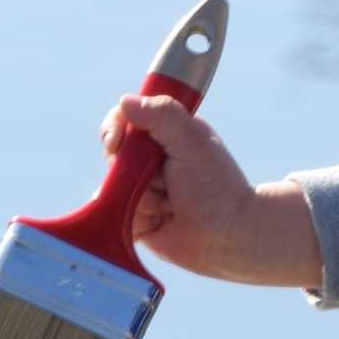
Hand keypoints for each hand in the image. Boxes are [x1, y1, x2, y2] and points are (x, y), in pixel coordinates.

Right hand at [99, 95, 323, 289]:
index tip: (116, 144)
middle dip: (132, 173)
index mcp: (165, 134)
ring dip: (139, 200)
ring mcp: (139, 190)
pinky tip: (160, 222)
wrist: (227, 236)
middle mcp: (149, 160)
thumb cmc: (216, 185)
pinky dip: (135, 221)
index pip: (124, 121)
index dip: (115, 130)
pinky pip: (114, 217)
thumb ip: (163, 116)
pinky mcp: (134, 219)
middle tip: (166, 182)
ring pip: (112, 189)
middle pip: (114, 157)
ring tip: (169, 205)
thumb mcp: (193, 142)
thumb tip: (125, 102)